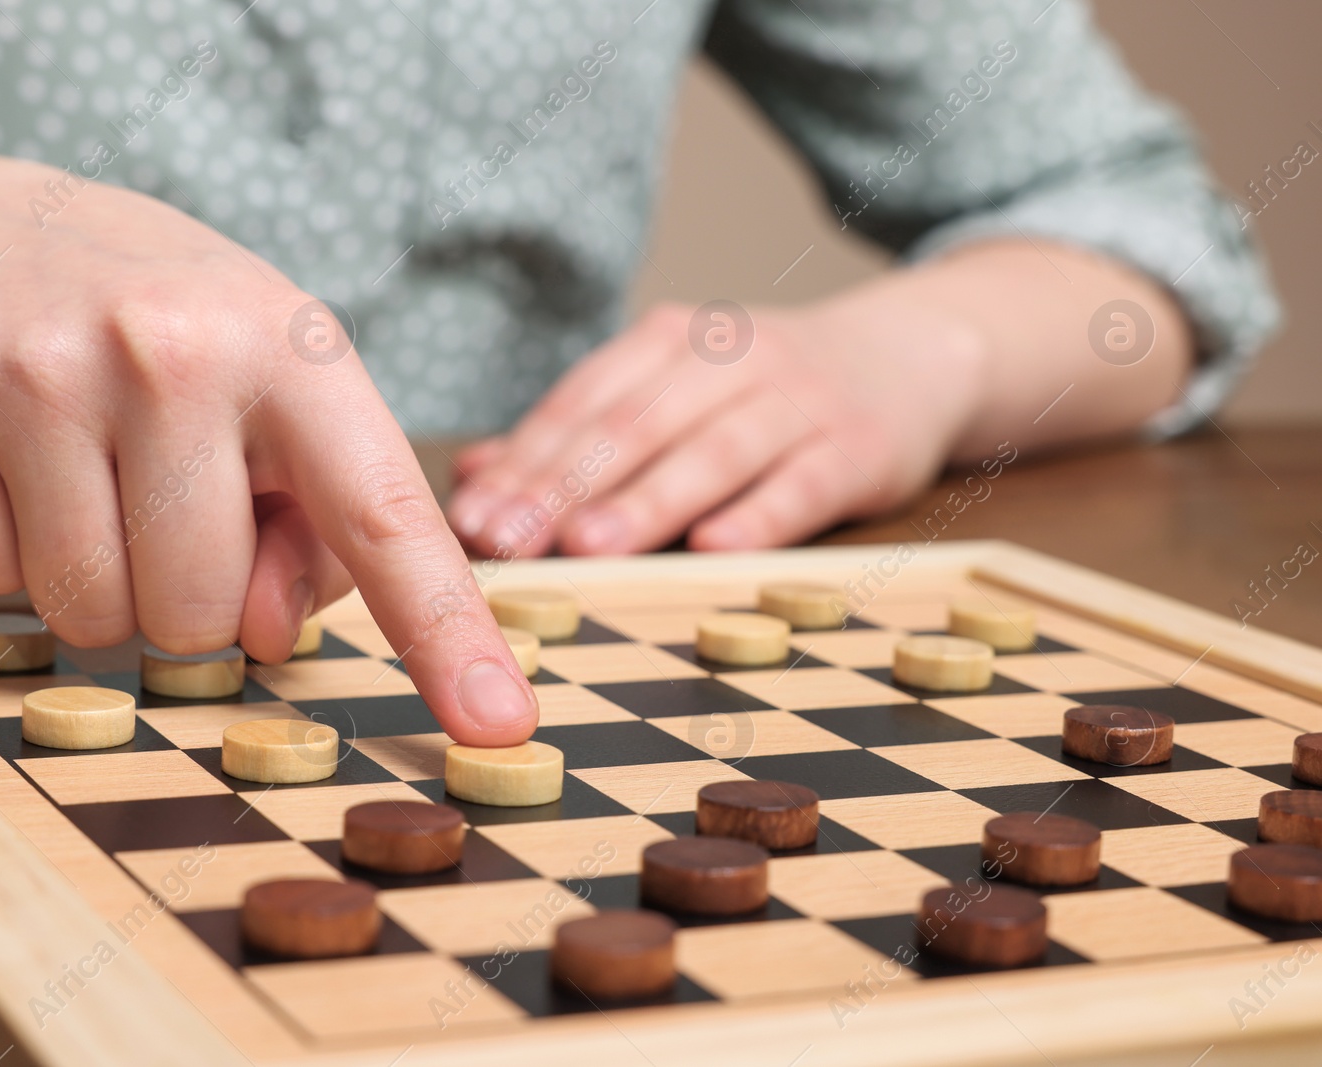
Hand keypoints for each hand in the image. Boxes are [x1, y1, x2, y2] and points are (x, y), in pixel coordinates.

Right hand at [0, 150, 534, 743]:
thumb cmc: (177, 337)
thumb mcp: (284, 398)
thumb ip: (321, 530)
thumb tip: (263, 634)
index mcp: (294, 350)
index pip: (384, 516)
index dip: (446, 635)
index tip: (499, 727)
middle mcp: (173, 348)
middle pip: (205, 616)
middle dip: (193, 596)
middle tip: (169, 500)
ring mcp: (40, 370)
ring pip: (92, 615)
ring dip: (102, 585)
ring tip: (96, 477)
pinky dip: (7, 552)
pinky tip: (19, 462)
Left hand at [446, 296, 989, 555]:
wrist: (913, 355)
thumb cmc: (765, 391)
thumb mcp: (673, 391)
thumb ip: (577, 435)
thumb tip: (470, 479)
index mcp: (670, 342)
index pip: (583, 403)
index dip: (525, 462)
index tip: (472, 519)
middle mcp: (729, 359)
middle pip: (636, 426)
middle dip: (566, 487)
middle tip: (511, 541)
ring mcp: (798, 400)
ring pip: (713, 451)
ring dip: (649, 501)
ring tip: (591, 547)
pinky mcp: (859, 446)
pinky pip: (803, 483)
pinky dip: (760, 516)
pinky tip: (715, 551)